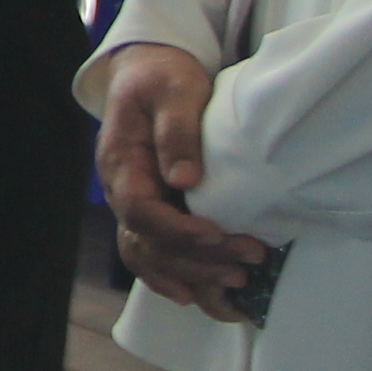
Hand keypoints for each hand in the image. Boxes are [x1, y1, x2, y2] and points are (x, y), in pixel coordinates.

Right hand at [95, 46, 274, 322]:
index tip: (217, 235)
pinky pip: (156, 256)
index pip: (139, 209)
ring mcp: (135, 205)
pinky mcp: (154, 212)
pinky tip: (205, 297)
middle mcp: (121, 191)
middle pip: (148, 242)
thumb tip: (185, 180)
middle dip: (198, 258)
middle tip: (250, 258)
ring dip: (192, 276)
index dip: (177, 230)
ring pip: (150, 257)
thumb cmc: (163, 77)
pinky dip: (178, 280)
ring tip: (239, 283)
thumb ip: (176, 130)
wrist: (150, 73)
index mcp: (121, 161)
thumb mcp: (173, 90)